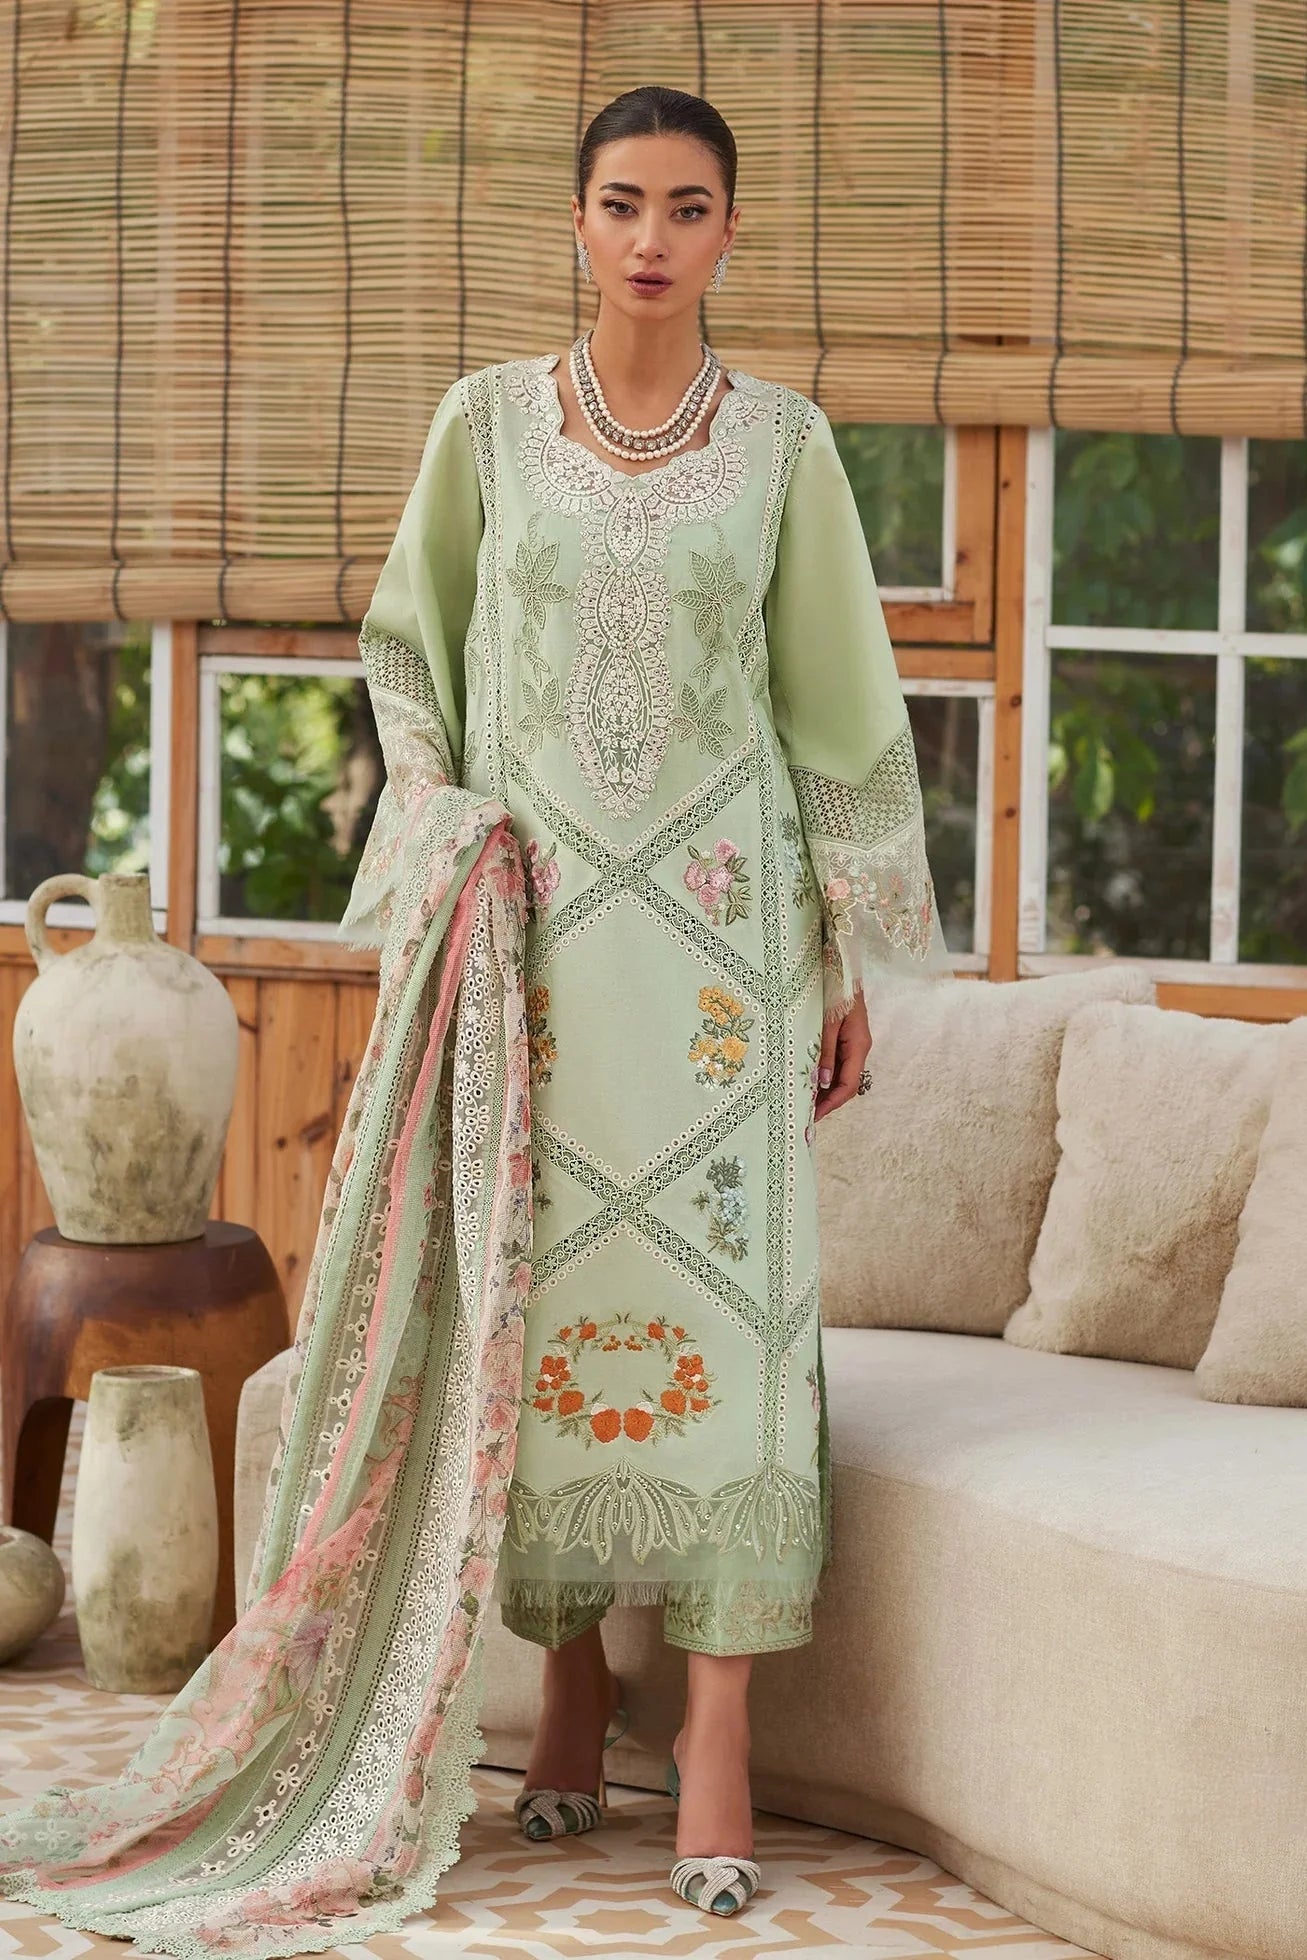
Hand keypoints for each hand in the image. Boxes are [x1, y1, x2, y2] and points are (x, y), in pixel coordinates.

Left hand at [814, 989, 870, 1120]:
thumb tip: (823, 1082)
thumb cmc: (836, 991)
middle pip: (846, 1083)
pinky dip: (824, 1074)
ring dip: (825, 1089)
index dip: (832, 1103)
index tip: (813, 1116)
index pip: (848, 1085)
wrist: (842, 968)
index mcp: (859, 1046)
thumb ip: (826, 1052)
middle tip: (805, 1114)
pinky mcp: (845, 1038)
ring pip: (841, 1074)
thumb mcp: (828, 1022)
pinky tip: (809, 1078)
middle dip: (827, 1101)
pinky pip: (837, 1062)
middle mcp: (859, 1048)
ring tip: (804, 1100)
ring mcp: (853, 1043)